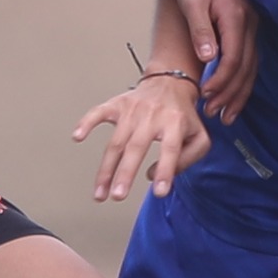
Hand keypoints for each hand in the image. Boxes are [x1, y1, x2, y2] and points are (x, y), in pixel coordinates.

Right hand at [74, 72, 210, 204]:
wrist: (170, 82)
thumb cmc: (183, 115)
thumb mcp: (199, 137)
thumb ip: (187, 159)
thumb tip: (155, 176)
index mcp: (175, 122)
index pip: (171, 149)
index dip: (166, 171)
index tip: (159, 192)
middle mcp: (152, 115)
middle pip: (136, 147)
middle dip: (125, 173)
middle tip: (118, 196)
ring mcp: (132, 110)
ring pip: (116, 141)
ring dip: (106, 168)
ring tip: (100, 192)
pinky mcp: (117, 104)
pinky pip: (99, 112)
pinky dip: (87, 122)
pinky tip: (77, 136)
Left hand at [170, 0, 258, 120]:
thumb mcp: (193, 2)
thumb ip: (201, 31)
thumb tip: (210, 59)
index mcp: (236, 18)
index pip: (234, 59)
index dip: (221, 82)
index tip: (206, 97)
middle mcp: (249, 23)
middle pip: (246, 68)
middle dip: (232, 95)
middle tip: (216, 115)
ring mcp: (250, 25)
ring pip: (251, 66)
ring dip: (239, 92)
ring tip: (226, 113)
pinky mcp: (246, 25)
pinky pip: (249, 57)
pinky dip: (242, 77)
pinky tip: (234, 91)